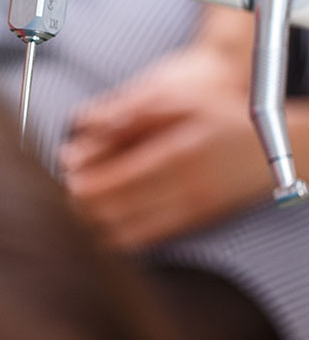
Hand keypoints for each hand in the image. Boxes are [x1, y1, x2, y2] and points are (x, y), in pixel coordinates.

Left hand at [59, 46, 271, 248]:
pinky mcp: (194, 224)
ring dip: (94, 224)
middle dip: (81, 206)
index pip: (112, 183)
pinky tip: (101, 225)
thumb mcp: (176, 99)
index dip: (80, 184)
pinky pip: (147, 240)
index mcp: (174, 156)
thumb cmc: (221, 115)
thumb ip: (130, 114)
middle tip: (64, 193)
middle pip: (114, 211)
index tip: (64, 177)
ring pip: (126, 233)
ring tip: (76, 208)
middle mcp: (183, 191)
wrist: (274, 146)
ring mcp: (191, 212)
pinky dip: (117, 237)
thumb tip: (87, 127)